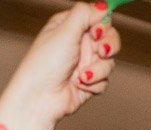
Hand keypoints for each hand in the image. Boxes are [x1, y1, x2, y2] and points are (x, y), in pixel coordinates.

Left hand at [0, 3, 120, 129]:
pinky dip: (95, 84)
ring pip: (109, 61)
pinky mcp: (90, 81)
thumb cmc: (45, 64)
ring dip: (98, 69)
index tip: (96, 32)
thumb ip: (85, 13)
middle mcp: (78, 43)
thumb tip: (103, 5)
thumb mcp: (65, 31)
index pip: (98, 18)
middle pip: (109, 38)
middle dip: (108, 47)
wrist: (41, 98)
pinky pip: (105, 79)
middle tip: (101, 52)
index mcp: (70, 26)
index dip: (102, 25)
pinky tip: (79, 85)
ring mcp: (85, 62)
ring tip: (82, 76)